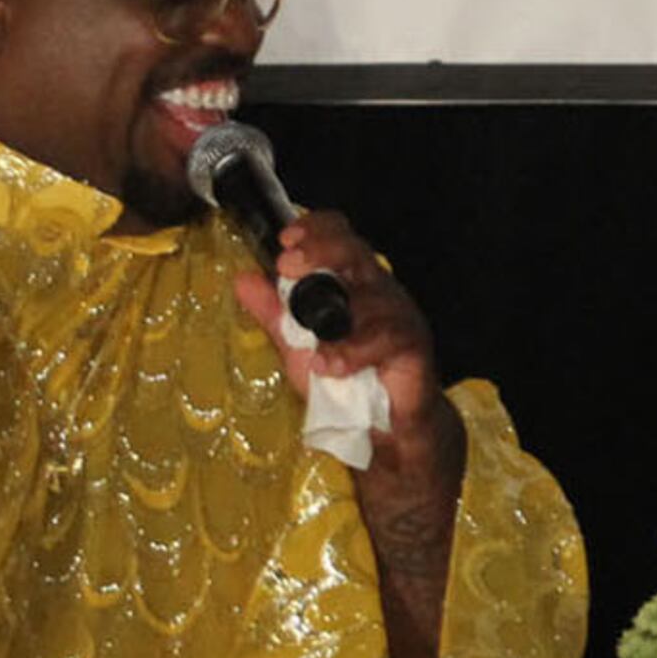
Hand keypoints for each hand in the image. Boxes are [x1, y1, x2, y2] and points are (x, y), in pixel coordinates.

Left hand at [227, 207, 469, 492]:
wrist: (382, 428)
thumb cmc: (343, 381)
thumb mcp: (298, 345)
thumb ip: (274, 315)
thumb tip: (243, 279)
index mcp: (351, 282)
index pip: (340, 236)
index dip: (316, 229)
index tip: (285, 240)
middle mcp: (377, 290)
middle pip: (357, 251)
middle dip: (322, 250)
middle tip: (289, 265)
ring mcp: (399, 315)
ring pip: (373, 296)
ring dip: (337, 319)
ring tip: (313, 350)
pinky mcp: (413, 345)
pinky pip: (388, 336)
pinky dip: (355, 352)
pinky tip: (331, 367)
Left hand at [229, 206, 466, 657]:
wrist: (409, 519)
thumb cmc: (363, 445)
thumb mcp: (310, 378)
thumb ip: (281, 330)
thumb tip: (244, 278)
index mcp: (374, 324)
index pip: (360, 259)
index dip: (330, 237)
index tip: (288, 234)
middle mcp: (402, 340)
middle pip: (380, 277)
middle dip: (337, 257)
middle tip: (293, 254)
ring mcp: (416, 375)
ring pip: (398, 316)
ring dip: (350, 306)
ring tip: (306, 304)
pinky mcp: (422, 415)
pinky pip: (406, 374)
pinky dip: (367, 360)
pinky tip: (327, 363)